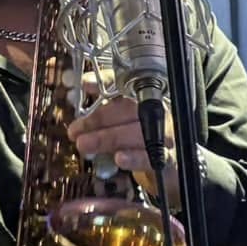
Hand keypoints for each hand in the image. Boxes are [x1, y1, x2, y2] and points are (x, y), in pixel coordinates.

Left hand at [66, 94, 182, 201]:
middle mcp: (160, 112)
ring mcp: (167, 134)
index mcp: (149, 98)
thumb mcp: (126, 118)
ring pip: (139, 132)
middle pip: (131, 110)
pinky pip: (152, 156)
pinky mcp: (170, 158)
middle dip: (99, 119)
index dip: (107, 81)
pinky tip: (119, 159)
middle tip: (75, 130)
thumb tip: (87, 84)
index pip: (129, 83)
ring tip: (85, 144)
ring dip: (109, 138)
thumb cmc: (145, 137)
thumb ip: (108, 102)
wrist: (171, 164)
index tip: (87, 85)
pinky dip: (135, 158)